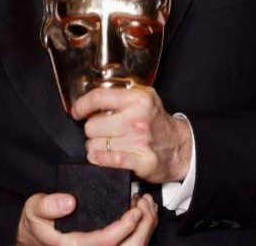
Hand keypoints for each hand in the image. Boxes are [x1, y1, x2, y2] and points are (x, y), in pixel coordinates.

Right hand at [17, 192, 157, 245]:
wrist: (35, 235)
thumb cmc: (36, 222)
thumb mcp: (35, 209)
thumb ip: (48, 205)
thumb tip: (69, 202)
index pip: (105, 242)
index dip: (123, 228)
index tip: (134, 211)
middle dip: (142, 228)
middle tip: (146, 206)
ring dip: (145, 229)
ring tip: (147, 206)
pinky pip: (128, 245)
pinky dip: (141, 231)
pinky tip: (142, 214)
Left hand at [71, 86, 192, 183]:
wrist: (179, 146)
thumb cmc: (155, 121)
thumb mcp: (143, 98)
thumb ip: (120, 95)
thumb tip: (89, 101)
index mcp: (138, 99)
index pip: (98, 98)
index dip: (81, 105)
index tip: (76, 112)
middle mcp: (138, 119)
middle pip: (92, 125)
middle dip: (92, 130)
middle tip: (101, 131)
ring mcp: (139, 141)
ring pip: (95, 144)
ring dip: (95, 146)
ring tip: (106, 144)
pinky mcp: (141, 161)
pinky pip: (107, 160)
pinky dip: (99, 159)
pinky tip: (101, 156)